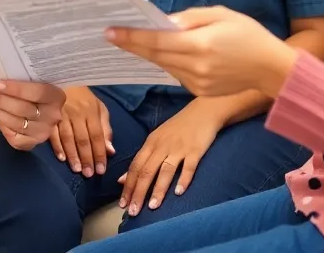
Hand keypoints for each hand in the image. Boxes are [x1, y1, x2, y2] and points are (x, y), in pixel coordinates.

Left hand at [0, 80, 64, 150]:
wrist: (46, 111)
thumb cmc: (36, 91)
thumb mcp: (36, 82)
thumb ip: (23, 79)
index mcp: (56, 96)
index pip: (36, 92)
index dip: (16, 89)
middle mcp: (52, 116)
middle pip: (22, 109)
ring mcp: (42, 132)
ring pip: (14, 122)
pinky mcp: (31, 143)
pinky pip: (11, 135)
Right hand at [48, 86, 114, 176]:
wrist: (60, 78)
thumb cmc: (82, 96)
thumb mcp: (99, 108)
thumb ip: (105, 128)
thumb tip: (110, 151)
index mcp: (91, 111)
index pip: (97, 136)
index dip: (100, 153)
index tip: (101, 170)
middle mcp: (77, 113)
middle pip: (83, 139)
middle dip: (87, 158)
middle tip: (89, 174)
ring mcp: (61, 114)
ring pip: (68, 138)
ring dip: (73, 155)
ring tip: (77, 169)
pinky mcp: (48, 116)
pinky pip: (52, 133)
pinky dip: (57, 146)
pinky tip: (61, 158)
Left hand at [107, 6, 297, 97]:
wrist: (271, 68)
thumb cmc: (248, 34)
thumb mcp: (220, 15)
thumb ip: (190, 18)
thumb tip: (163, 23)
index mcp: (201, 45)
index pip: (157, 42)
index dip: (132, 37)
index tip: (110, 32)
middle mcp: (196, 67)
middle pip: (155, 55)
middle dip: (133, 45)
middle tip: (111, 34)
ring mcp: (197, 83)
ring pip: (164, 66)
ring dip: (148, 53)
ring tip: (131, 40)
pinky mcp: (199, 91)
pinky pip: (176, 73)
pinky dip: (168, 62)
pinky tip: (162, 52)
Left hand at [118, 101, 221, 215]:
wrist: (202, 112)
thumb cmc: (177, 128)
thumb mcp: (156, 140)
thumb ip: (141, 159)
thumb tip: (121, 180)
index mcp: (151, 143)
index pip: (135, 167)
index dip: (128, 186)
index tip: (122, 204)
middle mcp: (162, 146)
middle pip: (147, 171)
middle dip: (138, 192)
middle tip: (133, 211)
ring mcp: (179, 148)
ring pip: (166, 171)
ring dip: (158, 189)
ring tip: (152, 206)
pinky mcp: (196, 150)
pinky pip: (189, 167)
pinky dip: (183, 179)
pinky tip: (178, 192)